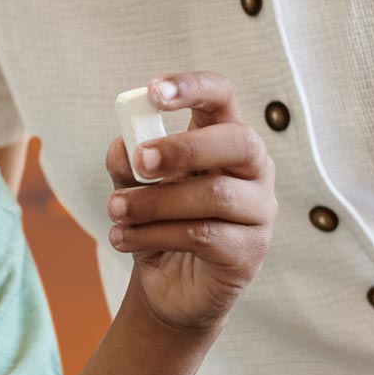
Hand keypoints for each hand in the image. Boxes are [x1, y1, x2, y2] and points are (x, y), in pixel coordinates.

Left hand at [102, 72, 274, 332]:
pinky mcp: (249, 251)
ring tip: (115, 210)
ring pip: (213, 195)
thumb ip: (130, 162)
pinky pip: (203, 235)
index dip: (192, 87)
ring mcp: (258, 211)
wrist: (170, 287)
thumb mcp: (135, 187)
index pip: (222, 97)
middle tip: (139, 161)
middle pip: (236, 141)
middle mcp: (253, 169)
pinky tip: (123, 239)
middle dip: (182, 148)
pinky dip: (154, 235)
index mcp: (224, 140)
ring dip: (153, 202)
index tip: (153, 90)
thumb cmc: (159, 223)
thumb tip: (124, 146)